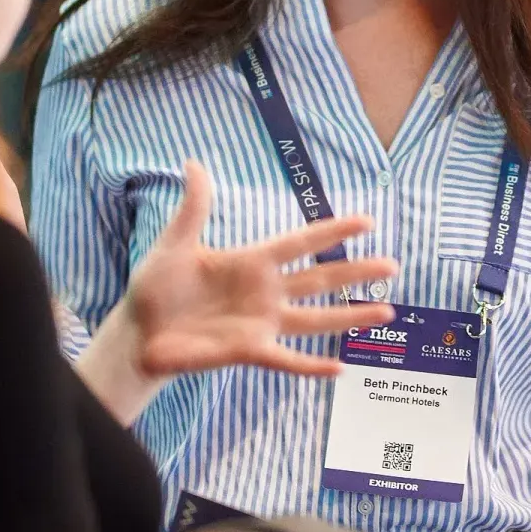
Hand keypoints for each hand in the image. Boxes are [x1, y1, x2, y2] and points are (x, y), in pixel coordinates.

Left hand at [123, 160, 395, 377]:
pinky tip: (340, 368)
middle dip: (356, 272)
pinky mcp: (249, 351)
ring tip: (385, 312)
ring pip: (315, 319)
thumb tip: (193, 162)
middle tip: (391, 265)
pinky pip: (287, 359)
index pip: (300, 242)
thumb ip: (193, 208)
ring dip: (350, 316)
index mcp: (251, 262)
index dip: (331, 232)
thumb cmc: (156, 288)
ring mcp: (261, 323)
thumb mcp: (175, 244)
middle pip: (320, 279)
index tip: (366, 222)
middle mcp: (265, 292)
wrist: (139, 333)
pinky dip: (312, 366)